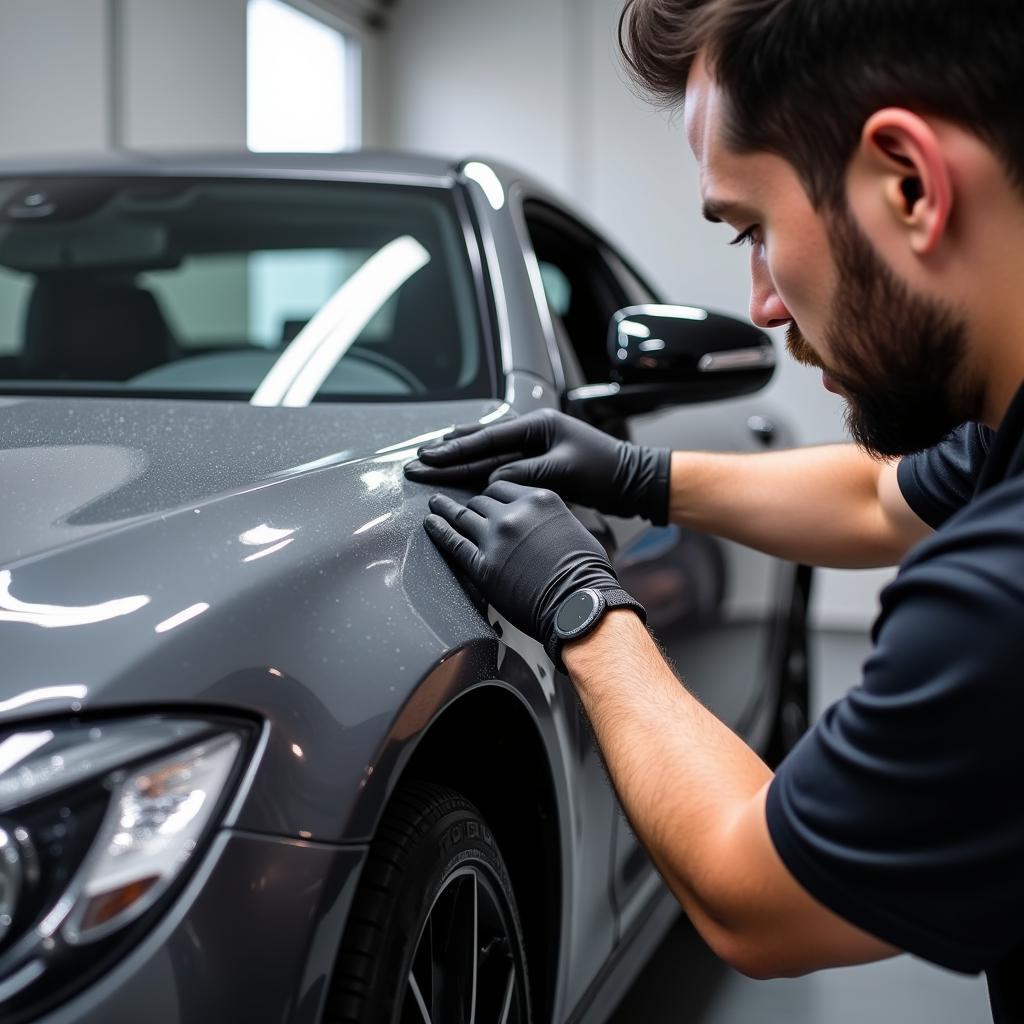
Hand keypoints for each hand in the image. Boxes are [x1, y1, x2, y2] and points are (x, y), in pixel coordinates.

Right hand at [405, 409, 670, 523]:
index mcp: (538, 425)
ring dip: (458, 459)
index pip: (487, 440)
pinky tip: (463, 469)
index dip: (455, 451)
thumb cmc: (606, 472)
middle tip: (417, 463)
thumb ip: (526, 474)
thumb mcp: (564, 472)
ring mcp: (534, 446)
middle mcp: (533, 431)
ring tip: (429, 460)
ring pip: (487, 452)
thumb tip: (492, 481)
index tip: (428, 458)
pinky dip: (478, 467)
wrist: (634, 480)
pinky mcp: (538, 462)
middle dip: (447, 455)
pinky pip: (499, 463)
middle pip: (481, 444)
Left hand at [424, 481, 631, 657]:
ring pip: (463, 515)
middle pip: (481, 500)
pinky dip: (438, 530)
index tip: (486, 500)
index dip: (492, 495)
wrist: (579, 603)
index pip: (502, 487)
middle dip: (472, 505)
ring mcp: (495, 538)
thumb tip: (540, 522)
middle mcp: (514, 513)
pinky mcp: (482, 564)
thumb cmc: (585, 573)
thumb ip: (549, 517)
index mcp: (539, 499)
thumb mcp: (573, 528)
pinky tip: (430, 523)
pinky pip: (452, 541)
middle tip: (462, 507)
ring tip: (435, 504)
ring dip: (446, 509)